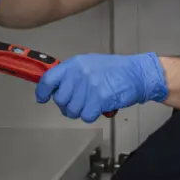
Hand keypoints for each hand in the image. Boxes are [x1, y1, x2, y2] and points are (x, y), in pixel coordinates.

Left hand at [35, 52, 168, 122]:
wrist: (137, 74)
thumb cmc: (116, 70)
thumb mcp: (91, 64)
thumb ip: (73, 74)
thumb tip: (57, 87)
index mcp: (75, 64)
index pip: (49, 79)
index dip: (42, 91)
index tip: (42, 98)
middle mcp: (79, 74)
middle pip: (60, 99)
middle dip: (67, 105)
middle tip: (79, 103)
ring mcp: (89, 86)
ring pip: (72, 110)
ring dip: (81, 111)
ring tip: (92, 104)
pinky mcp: (99, 99)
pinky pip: (86, 116)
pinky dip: (92, 115)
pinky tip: (99, 107)